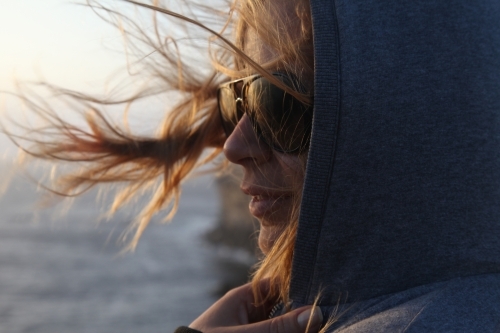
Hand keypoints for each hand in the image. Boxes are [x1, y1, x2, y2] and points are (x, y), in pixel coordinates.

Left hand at [189, 282, 322, 332]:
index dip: (301, 287)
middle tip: (331, 315)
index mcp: (244, 299)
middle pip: (285, 308)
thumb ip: (279, 327)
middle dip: (304, 314)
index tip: (326, 292)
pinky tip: (311, 332)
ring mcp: (255, 329)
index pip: (278, 285)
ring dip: (299, 327)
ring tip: (325, 327)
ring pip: (283, 326)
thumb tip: (315, 314)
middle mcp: (252, 313)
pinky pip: (277, 332)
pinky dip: (290, 332)